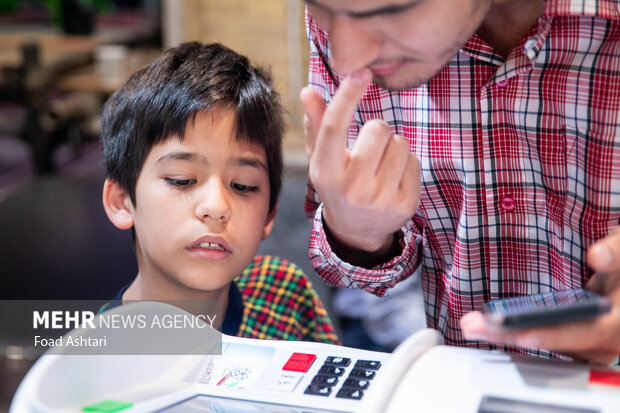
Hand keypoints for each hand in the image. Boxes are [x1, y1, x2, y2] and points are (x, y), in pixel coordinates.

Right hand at [300, 68, 420, 256]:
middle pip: (378, 128)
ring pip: (400, 143)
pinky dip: (405, 164)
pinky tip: (392, 179)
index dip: (347, 96)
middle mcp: (352, 187)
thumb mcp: (321, 159)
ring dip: (392, 148)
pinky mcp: (405, 205)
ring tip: (380, 166)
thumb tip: (308, 91)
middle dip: (375, 132)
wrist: (356, 231)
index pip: (334, 128)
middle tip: (367, 150)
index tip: (361, 72)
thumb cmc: (338, 184)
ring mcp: (380, 199)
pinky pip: (414, 161)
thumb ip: (316, 124)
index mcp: (325, 173)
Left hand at [461, 227, 619, 363]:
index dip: (554, 335)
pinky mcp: (572, 341)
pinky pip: (542, 340)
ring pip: (544, 345)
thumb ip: (618, 250)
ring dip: (506, 335)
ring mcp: (587, 344)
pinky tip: (488, 326)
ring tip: (472, 325)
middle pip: (554, 343)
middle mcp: (604, 340)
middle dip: (511, 335)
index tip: (524, 334)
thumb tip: (599, 256)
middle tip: (474, 326)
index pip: (586, 332)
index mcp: (617, 321)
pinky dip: (514, 333)